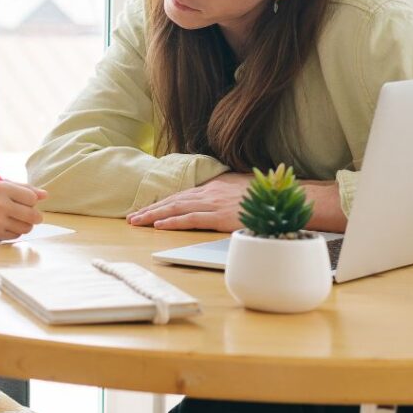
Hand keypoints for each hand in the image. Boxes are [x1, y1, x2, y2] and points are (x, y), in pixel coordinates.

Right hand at [0, 181, 47, 239]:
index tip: (26, 202)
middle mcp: (0, 203)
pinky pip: (16, 236)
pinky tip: (3, 226)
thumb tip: (46, 195)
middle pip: (33, 215)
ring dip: (24, 225)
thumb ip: (23, 189)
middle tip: (27, 214)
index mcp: (2, 187)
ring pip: (27, 227)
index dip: (32, 201)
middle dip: (34, 216)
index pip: (32, 198)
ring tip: (12, 219)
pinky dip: (13, 232)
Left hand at [126, 172, 254, 230]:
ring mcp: (213, 204)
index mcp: (212, 187)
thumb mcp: (240, 188)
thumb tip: (217, 198)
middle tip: (131, 217)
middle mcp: (208, 193)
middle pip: (173, 201)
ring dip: (154, 215)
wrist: (280, 197)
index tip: (145, 209)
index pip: (181, 195)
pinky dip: (173, 221)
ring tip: (136, 221)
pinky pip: (191, 218)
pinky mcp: (219, 216)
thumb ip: (225, 193)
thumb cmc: (264, 195)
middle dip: (150, 209)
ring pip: (176, 208)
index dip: (161, 203)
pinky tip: (159, 225)